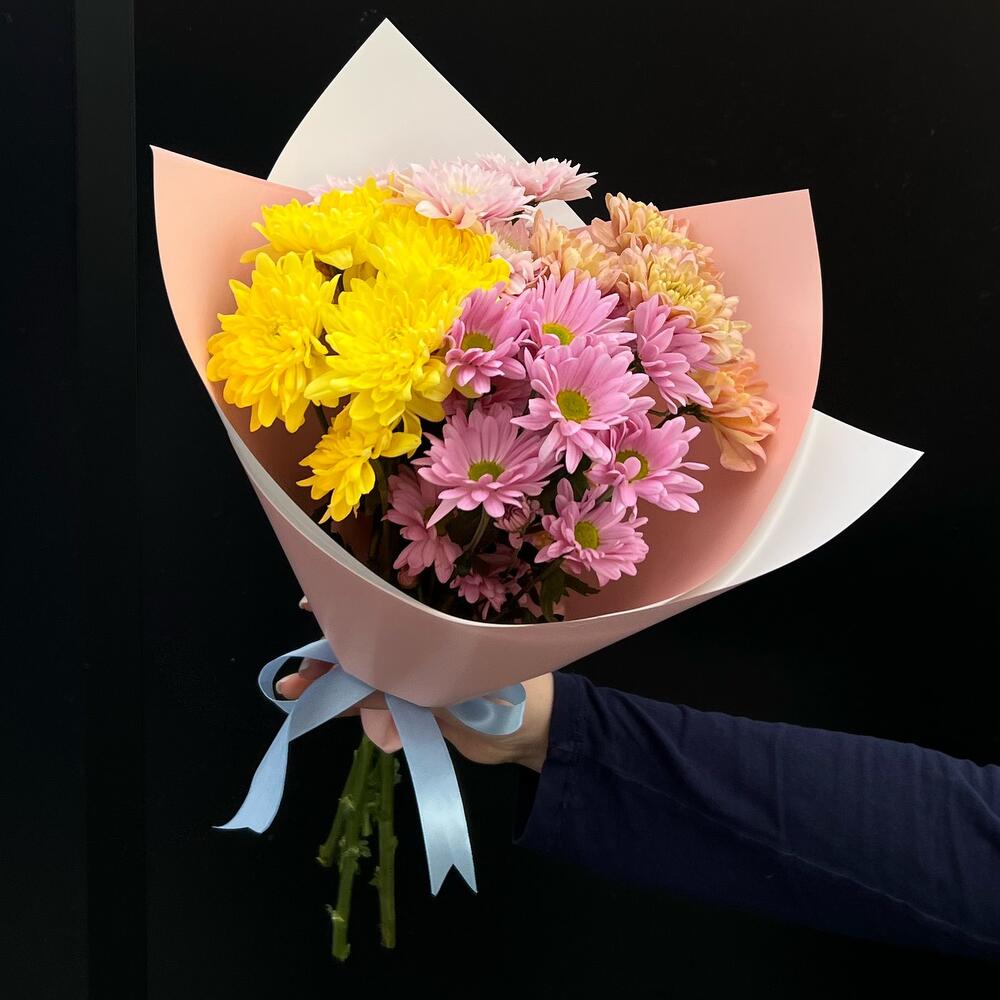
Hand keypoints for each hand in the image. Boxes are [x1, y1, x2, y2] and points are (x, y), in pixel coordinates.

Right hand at [278, 598, 553, 770]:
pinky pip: (380, 697)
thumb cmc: (515, 696)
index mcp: (443, 612)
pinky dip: (357, 706)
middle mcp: (428, 633)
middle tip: (297, 671)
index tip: (313, 601)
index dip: (349, 597)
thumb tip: (341, 686)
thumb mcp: (451, 689)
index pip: (388, 595)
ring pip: (370, 669)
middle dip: (333, 649)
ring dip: (338, 683)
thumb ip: (396, 688)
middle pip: (370, 635)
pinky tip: (333, 712)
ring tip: (300, 693)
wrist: (537, 741)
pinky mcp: (420, 697)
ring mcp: (423, 666)